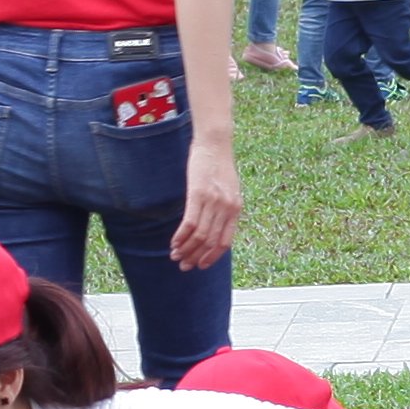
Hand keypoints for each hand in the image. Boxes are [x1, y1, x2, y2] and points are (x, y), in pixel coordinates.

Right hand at [176, 135, 241, 271]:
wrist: (215, 143)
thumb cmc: (219, 166)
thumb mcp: (228, 189)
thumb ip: (224, 209)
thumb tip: (214, 228)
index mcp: (236, 209)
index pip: (225, 242)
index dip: (212, 257)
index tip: (201, 265)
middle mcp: (227, 208)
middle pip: (210, 242)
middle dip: (196, 257)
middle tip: (183, 265)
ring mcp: (213, 201)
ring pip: (199, 235)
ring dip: (185, 249)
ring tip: (175, 256)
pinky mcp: (198, 194)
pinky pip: (189, 223)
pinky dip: (180, 236)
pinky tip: (173, 242)